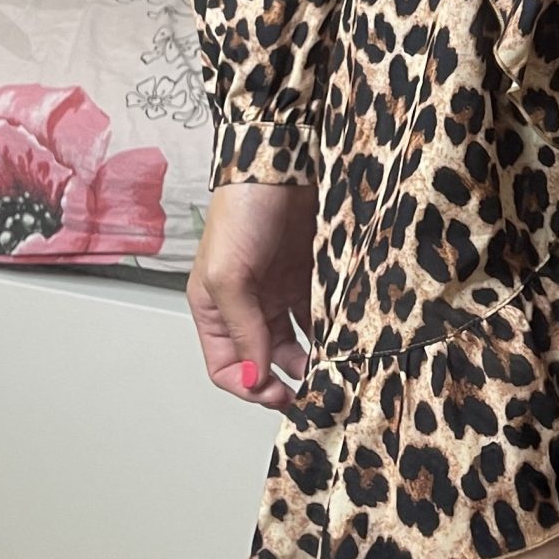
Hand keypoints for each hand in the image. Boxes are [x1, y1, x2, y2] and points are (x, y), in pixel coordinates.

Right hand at [187, 182, 314, 407]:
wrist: (283, 163)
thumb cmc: (242, 210)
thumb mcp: (229, 277)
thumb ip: (244, 330)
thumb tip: (256, 379)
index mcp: (215, 309)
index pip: (227, 367)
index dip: (250, 387)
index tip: (279, 395)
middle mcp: (247, 305)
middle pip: (265, 360)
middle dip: (286, 380)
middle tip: (313, 390)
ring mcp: (280, 292)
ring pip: (298, 342)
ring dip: (312, 359)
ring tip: (332, 369)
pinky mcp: (310, 277)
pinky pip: (321, 315)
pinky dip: (331, 331)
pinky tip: (343, 341)